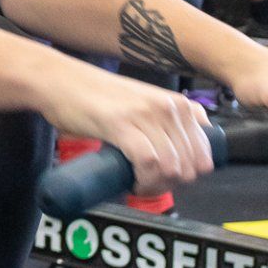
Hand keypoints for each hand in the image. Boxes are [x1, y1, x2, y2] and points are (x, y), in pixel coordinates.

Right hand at [41, 64, 215, 195]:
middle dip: (172, 184)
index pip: (205, 154)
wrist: (61, 81)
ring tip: (139, 184)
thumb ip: (168, 122)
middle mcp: (168, 108)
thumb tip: (185, 154)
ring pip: (171, 167)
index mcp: (178, 105)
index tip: (169, 179)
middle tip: (150, 184)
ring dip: (156, 186)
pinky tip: (133, 182)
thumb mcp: (145, 104)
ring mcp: (147, 115)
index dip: (188, 174)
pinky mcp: (123, 125)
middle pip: (190, 166)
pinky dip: (143, 181)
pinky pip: (149, 163)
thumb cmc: (98, 97)